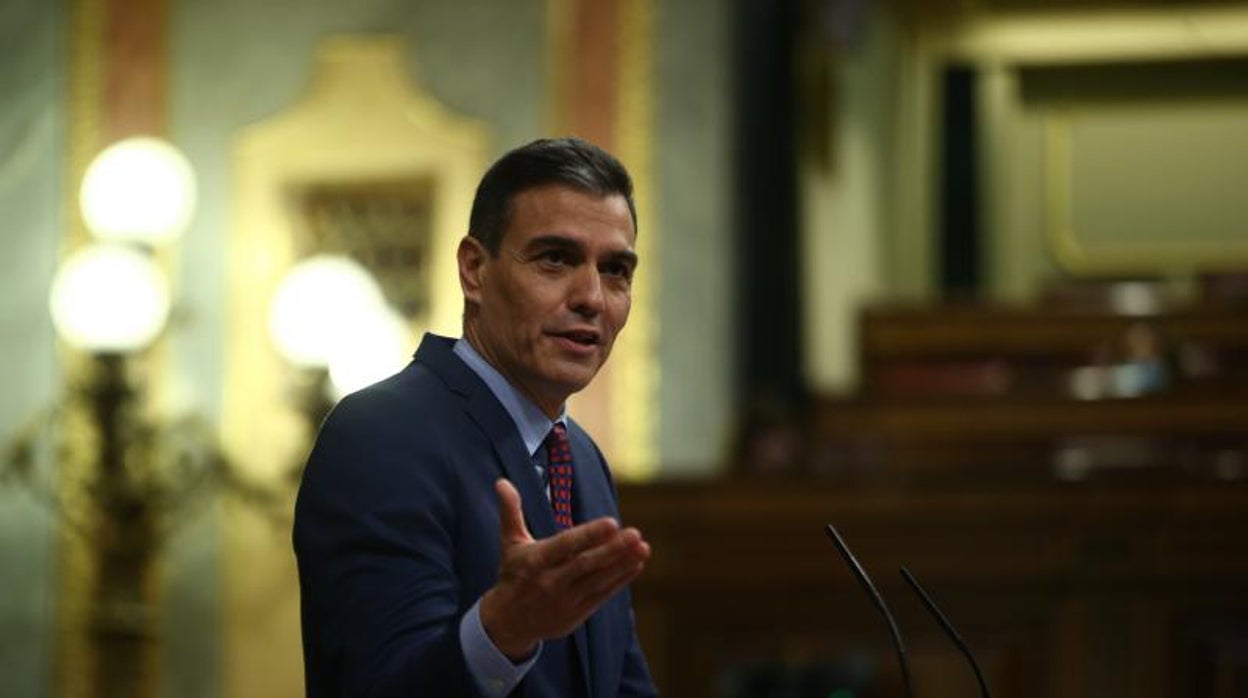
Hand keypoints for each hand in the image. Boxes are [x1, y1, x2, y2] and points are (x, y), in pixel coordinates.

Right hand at [479, 478, 650, 660]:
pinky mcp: (577, 613)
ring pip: (598, 580)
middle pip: (586, 564)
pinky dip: (621, 580)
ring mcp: (565, 600)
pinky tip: (637, 564)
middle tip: (635, 533)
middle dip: (612, 549)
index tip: (612, 523)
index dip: (589, 535)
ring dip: (622, 564)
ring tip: (643, 547)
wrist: (507, 623)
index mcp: (535, 561)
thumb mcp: (509, 543)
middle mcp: (550, 581)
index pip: (565, 546)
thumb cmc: (512, 574)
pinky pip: (602, 595)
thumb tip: (502, 482)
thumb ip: (511, 512)